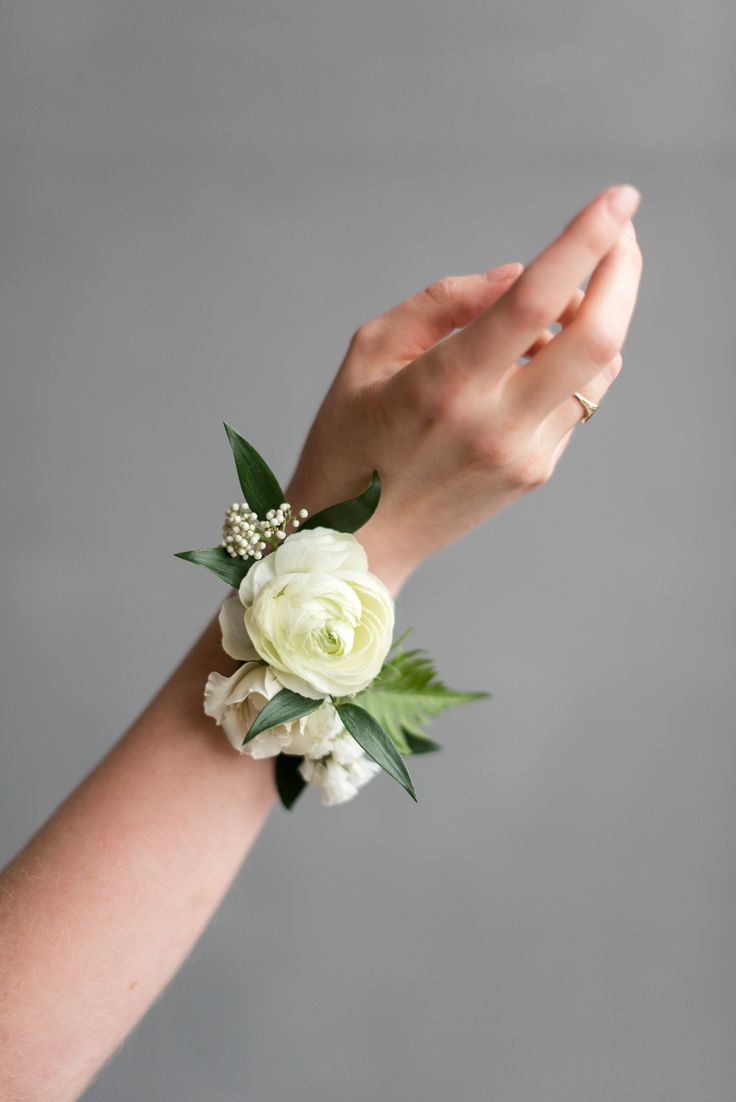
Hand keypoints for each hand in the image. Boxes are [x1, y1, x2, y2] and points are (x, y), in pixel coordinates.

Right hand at [286, 184, 642, 593]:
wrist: (358, 547)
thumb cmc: (348, 446)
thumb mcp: (370, 354)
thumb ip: (445, 303)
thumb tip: (520, 276)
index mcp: (446, 386)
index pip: (535, 301)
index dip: (585, 241)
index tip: (618, 199)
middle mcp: (497, 423)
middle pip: (597, 338)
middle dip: (622, 272)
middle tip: (619, 232)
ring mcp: (525, 454)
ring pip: (597, 368)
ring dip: (596, 317)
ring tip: (561, 299)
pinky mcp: (536, 473)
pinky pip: (576, 401)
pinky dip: (570, 363)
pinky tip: (534, 358)